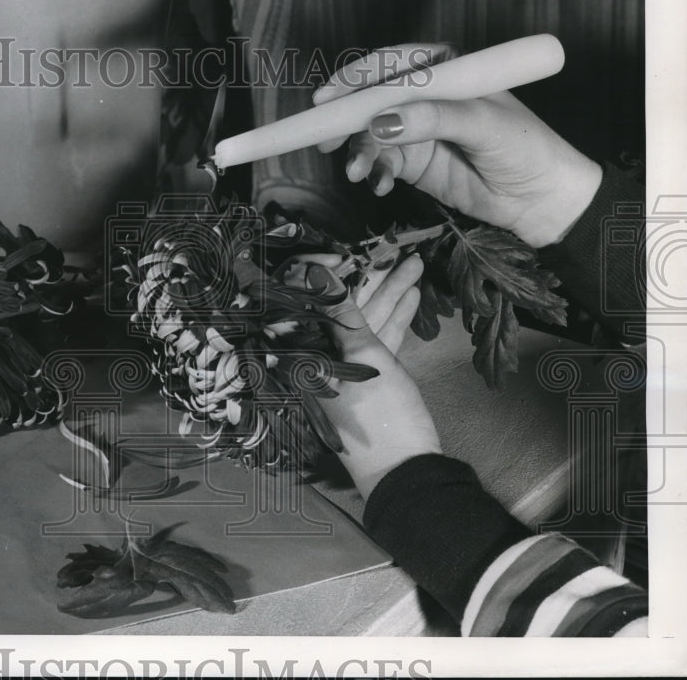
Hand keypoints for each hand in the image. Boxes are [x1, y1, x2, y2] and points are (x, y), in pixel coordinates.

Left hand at [297, 254, 441, 499]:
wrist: (406, 469)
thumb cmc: (379, 416)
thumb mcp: (362, 358)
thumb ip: (342, 313)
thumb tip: (316, 273)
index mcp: (305, 354)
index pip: (308, 303)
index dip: (324, 274)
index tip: (346, 250)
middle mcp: (321, 357)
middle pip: (341, 308)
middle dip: (370, 278)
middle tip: (393, 249)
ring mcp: (348, 367)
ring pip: (366, 320)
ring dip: (389, 293)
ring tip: (414, 263)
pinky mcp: (373, 376)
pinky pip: (380, 339)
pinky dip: (396, 317)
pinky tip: (413, 294)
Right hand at [313, 43, 602, 247]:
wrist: (539, 200)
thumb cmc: (524, 148)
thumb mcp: (483, 125)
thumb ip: (433, 119)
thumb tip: (380, 122)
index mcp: (445, 70)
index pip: (392, 64)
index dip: (357, 77)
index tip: (329, 98)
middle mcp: (425, 96)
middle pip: (371, 98)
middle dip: (345, 119)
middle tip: (325, 139)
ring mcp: (416, 129)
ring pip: (370, 134)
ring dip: (359, 152)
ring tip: (358, 173)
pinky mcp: (412, 161)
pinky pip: (380, 162)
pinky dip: (374, 173)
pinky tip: (380, 186)